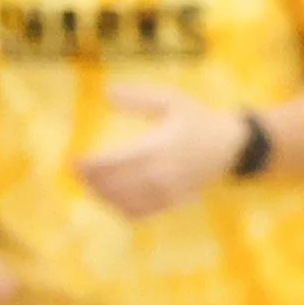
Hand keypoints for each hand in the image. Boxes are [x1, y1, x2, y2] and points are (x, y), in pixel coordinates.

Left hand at [75, 85, 254, 217]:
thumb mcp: (170, 99)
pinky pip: (142, 212)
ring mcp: (168, 191)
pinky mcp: (173, 200)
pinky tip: (112, 200)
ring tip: (90, 185)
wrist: (229, 145)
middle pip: (117, 185)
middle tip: (75, 174)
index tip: (74, 161)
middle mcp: (161, 174)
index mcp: (158, 148)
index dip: (91, 165)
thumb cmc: (196, 118)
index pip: (116, 162)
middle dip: (92, 182)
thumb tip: (106, 92)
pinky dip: (122, 209)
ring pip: (127, 202)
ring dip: (104, 196)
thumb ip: (138, 97)